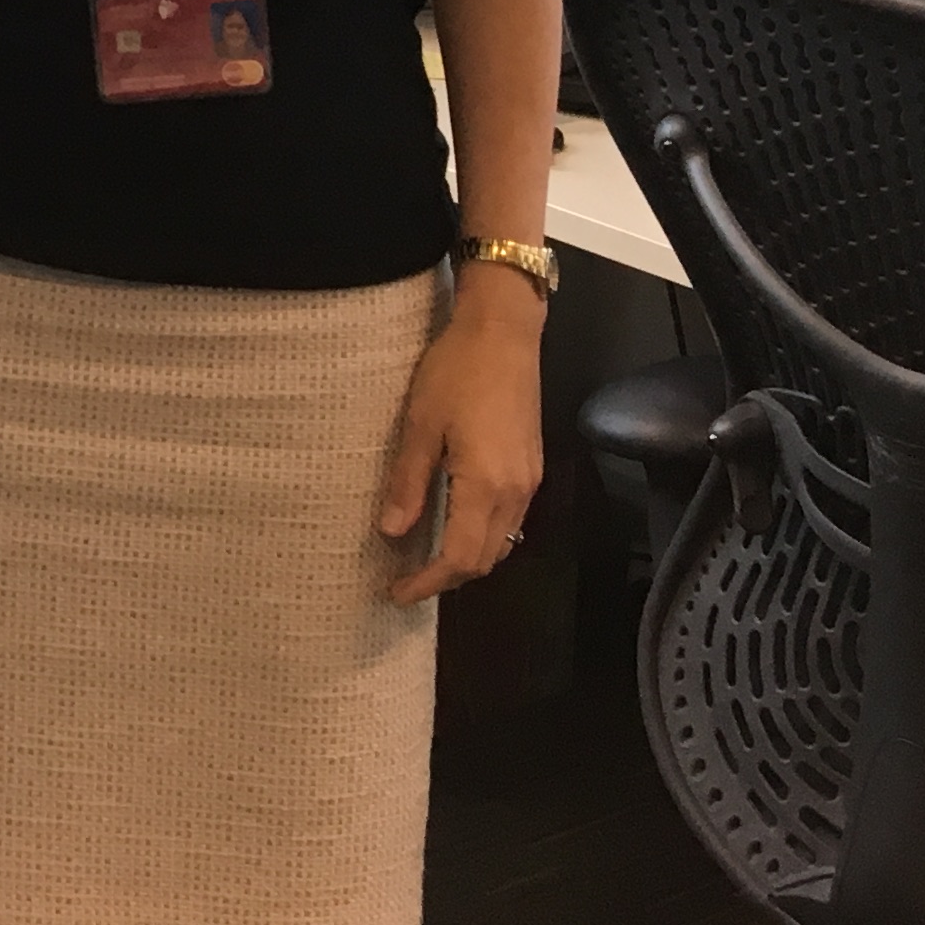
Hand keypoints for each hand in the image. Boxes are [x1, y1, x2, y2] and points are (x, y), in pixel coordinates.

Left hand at [379, 285, 545, 604]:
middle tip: (405, 579)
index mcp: (486, 486)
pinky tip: (454, 523)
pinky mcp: (532, 466)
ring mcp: (529, 480)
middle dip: (447, 578)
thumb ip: (407, 483)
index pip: (461, 558)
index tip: (396, 592)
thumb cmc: (454, 371)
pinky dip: (483, 535)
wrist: (504, 332)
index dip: (428, 583)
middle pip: (486, 559)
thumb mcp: (419, 424)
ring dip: (467, 558)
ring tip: (425, 556)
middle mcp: (516, 492)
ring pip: (503, 542)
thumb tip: (392, 533)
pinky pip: (510, 519)